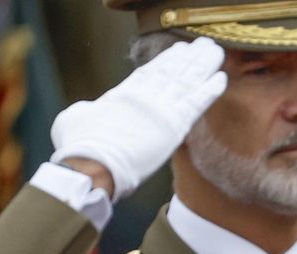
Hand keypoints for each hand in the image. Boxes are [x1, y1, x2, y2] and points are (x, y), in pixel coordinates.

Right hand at [50, 37, 227, 199]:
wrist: (94, 162)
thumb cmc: (80, 145)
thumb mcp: (74, 118)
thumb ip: (87, 111)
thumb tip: (87, 110)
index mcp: (123, 94)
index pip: (150, 72)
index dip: (167, 60)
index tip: (179, 51)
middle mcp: (145, 96)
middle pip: (173, 71)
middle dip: (190, 57)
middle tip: (204, 46)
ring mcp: (161, 108)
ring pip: (188, 80)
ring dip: (204, 65)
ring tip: (215, 53)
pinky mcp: (175, 124)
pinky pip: (198, 102)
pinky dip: (210, 89)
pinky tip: (222, 78)